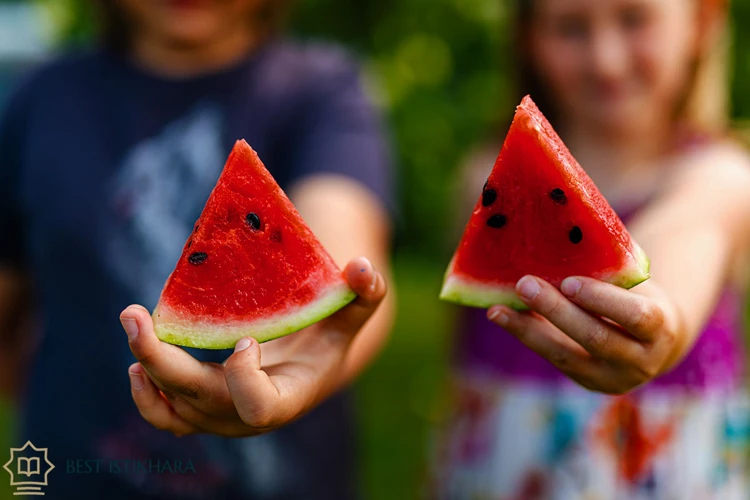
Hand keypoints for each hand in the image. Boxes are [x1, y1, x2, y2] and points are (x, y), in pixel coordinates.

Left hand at [119, 257, 385, 436]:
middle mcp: (246, 419)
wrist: (305, 370)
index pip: (257, 408)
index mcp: (287, 399)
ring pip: (172, 410)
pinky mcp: (200, 412)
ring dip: (147, 370)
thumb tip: (361, 267)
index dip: (245, 377)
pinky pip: (164, 416)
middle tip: (134, 315)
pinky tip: (138, 362)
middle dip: (161, 361)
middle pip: (197, 402)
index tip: (246, 338)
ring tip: (135, 327)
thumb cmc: (327, 340)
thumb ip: (365, 295)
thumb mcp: (350, 318)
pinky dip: (146, 394)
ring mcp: (219, 420)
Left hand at [487, 276, 681, 393]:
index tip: (569, 281)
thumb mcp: (637, 285)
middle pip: (594, 337)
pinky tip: (502, 317)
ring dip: (528, 329)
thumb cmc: (640, 297)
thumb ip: (610, 273)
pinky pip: (553, 358)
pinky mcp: (586, 381)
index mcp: (661, 329)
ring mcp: (612, 378)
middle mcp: (640, 361)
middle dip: (556, 310)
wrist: (655, 341)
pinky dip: (527, 336)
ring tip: (498, 309)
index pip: (635, 316)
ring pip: (565, 355)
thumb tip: (556, 242)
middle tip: (525, 284)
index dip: (601, 299)